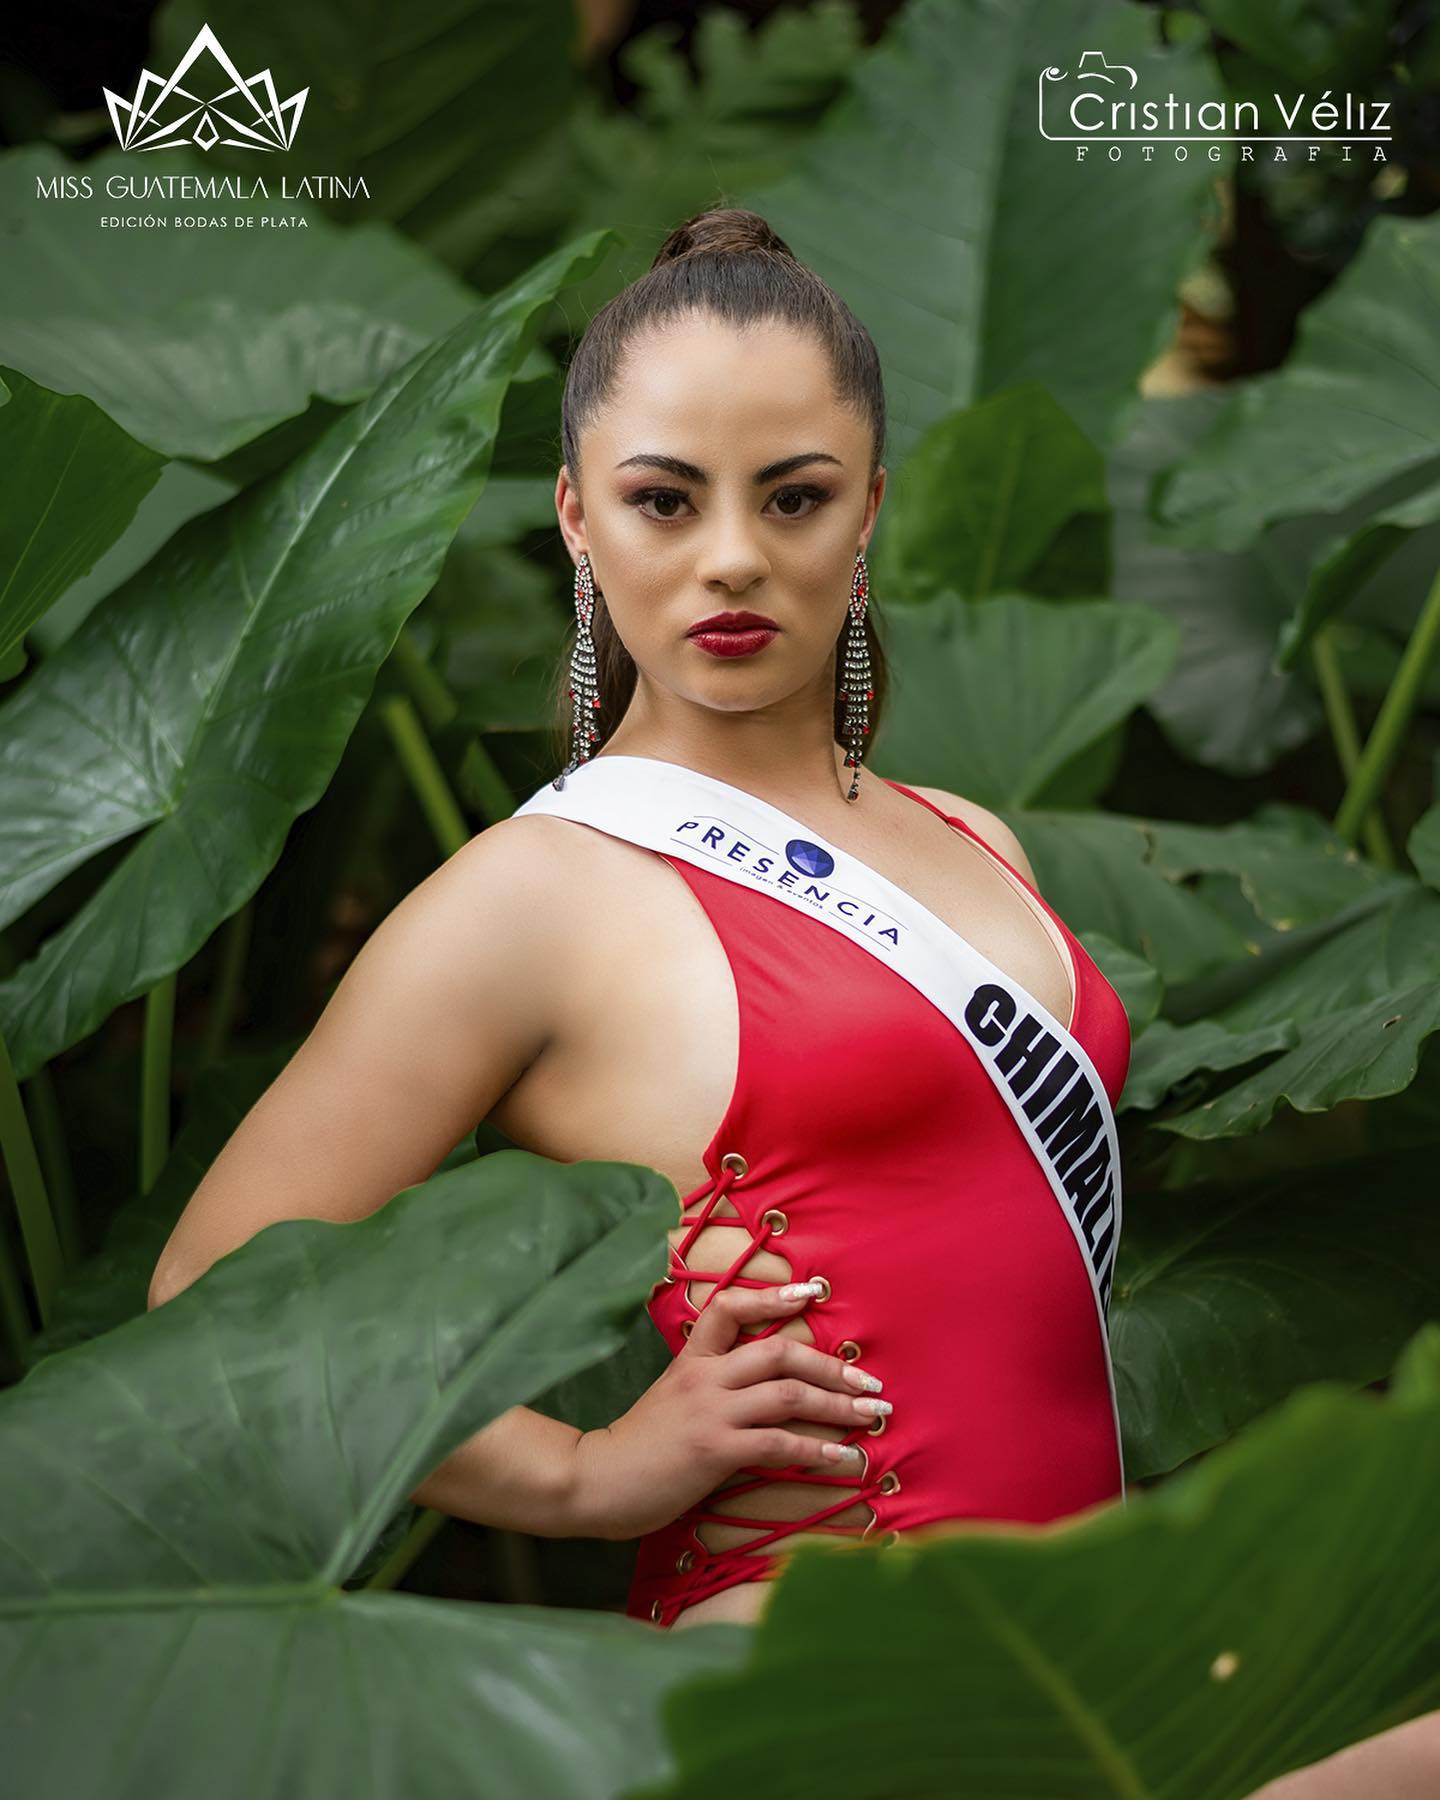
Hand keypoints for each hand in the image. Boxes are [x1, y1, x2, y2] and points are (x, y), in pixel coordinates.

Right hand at [570, 1282, 888, 1540]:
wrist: (596, 1480)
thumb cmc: (638, 1445)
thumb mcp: (671, 1396)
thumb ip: (710, 1383)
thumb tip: (759, 1383)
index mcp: (692, 1357)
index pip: (731, 1307)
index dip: (774, 1296)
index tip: (812, 1293)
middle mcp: (704, 1376)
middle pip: (780, 1354)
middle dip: (832, 1367)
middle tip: (869, 1383)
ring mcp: (710, 1412)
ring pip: (788, 1396)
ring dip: (837, 1407)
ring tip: (871, 1416)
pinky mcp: (714, 1450)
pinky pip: (778, 1444)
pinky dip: (818, 1451)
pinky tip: (844, 1458)